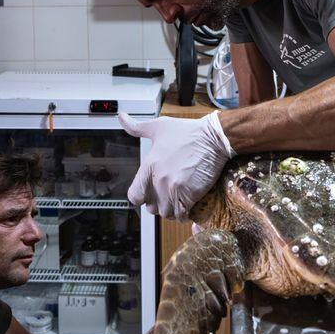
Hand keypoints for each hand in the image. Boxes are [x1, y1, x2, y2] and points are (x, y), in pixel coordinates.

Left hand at [118, 112, 234, 220]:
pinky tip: (187, 204)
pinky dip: (184, 214)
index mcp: (149, 166)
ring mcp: (174, 189)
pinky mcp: (189, 195)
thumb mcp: (158, 126)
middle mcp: (158, 180)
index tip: (148, 194)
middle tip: (166, 196)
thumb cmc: (188, 132)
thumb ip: (136, 127)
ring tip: (177, 200)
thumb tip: (121, 117)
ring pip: (166, 213)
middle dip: (157, 204)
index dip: (141, 197)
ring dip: (171, 209)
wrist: (213, 139)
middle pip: (151, 208)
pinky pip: (181, 215)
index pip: (134, 196)